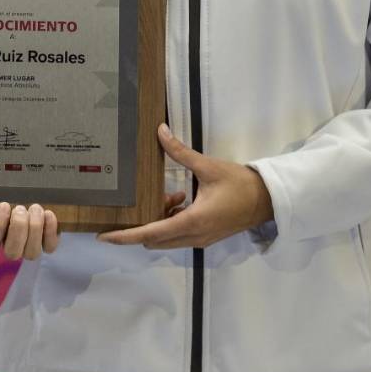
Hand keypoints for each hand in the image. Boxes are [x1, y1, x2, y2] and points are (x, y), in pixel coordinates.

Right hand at [0, 201, 58, 259]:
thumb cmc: (7, 199)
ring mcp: (29, 250)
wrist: (28, 199)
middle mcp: (11, 249)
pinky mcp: (47, 245)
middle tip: (21, 207)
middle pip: (12, 252)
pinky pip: (49, 246)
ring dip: (34, 228)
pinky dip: (50, 230)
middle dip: (18, 227)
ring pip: (31, 252)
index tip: (4, 205)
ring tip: (35, 208)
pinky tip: (48, 214)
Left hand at [98, 124, 272, 249]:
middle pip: (154, 238)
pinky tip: (178, 198)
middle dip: (140, 225)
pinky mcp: (206, 236)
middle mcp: (193, 236)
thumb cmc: (239, 184)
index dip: (125, 236)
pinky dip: (172, 220)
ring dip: (158, 220)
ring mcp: (200, 239)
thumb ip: (180, 152)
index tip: (104, 236)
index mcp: (191, 222)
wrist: (266, 200)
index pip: (150, 233)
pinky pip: (179, 234)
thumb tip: (160, 132)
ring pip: (167, 237)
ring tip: (164, 195)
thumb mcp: (207, 167)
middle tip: (131, 205)